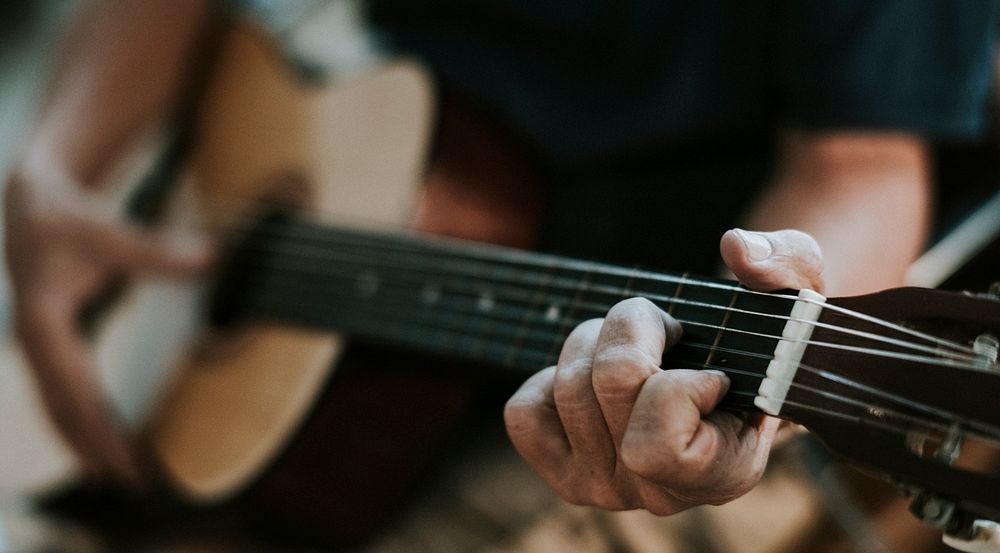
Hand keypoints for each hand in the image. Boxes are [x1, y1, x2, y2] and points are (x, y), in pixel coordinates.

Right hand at [4, 167, 210, 487]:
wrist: (31, 202)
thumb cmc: (68, 218)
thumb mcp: (110, 232)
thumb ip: (158, 253)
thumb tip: (213, 260)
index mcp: (43, 322)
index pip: (74, 390)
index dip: (100, 427)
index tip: (126, 455)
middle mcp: (35, 341)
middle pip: (62, 410)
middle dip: (94, 448)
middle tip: (131, 483)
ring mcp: (40, 346)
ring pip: (57, 408)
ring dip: (85, 443)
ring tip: (118, 476)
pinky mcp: (51, 344)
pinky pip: (63, 393)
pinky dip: (81, 421)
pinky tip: (104, 440)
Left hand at [504, 228, 823, 513]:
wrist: (721, 379)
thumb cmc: (761, 345)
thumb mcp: (797, 299)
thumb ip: (789, 266)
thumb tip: (738, 250)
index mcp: (726, 471)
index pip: (657, 445)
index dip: (677, 388)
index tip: (713, 371)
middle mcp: (660, 495)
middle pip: (608, 385)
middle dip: (633, 329)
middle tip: (666, 332)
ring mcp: (605, 489)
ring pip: (567, 386)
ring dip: (595, 341)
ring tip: (635, 349)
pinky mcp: (560, 472)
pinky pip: (524, 412)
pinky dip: (550, 380)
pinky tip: (594, 382)